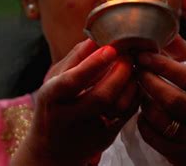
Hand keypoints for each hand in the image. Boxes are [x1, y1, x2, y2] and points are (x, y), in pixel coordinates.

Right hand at [11, 39, 139, 165]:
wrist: (51, 150)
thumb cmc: (54, 104)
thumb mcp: (55, 79)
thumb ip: (75, 58)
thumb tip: (96, 35)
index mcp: (50, 98)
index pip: (71, 81)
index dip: (92, 64)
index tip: (111, 48)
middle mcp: (67, 118)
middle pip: (101, 96)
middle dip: (120, 72)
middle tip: (127, 55)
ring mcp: (88, 132)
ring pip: (118, 107)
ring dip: (131, 82)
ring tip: (132, 66)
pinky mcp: (105, 139)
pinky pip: (127, 114)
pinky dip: (134, 94)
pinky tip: (133, 81)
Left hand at [136, 38, 185, 165]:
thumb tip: (170, 32)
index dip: (162, 64)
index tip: (143, 55)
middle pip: (172, 99)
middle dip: (149, 82)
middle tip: (135, 70)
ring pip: (161, 120)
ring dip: (143, 102)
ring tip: (138, 90)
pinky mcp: (183, 157)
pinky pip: (153, 137)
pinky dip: (143, 123)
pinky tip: (142, 113)